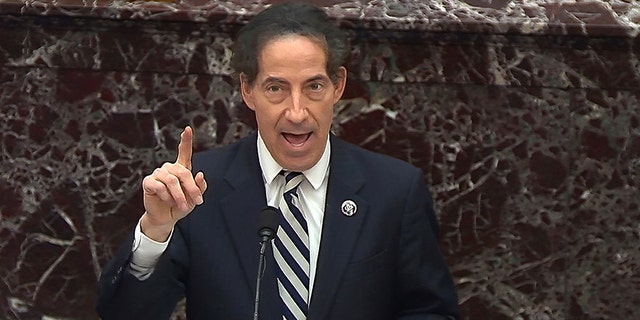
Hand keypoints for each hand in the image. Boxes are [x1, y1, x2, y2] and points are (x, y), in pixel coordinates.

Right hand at [140, 126, 206, 240]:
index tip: (187, 129)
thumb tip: (200, 174)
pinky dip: (166, 196)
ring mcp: (158, 174)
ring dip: (179, 196)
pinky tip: (166, 200)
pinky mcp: (148, 182)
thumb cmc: (180, 205)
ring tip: (180, 205)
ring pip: (171, 181)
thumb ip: (199, 187)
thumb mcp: (194, 198)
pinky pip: (159, 186)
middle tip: (197, 201)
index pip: (184, 152)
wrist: (166, 218)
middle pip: (183, 172)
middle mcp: (169, 169)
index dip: (186, 140)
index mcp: (181, 169)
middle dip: (191, 188)